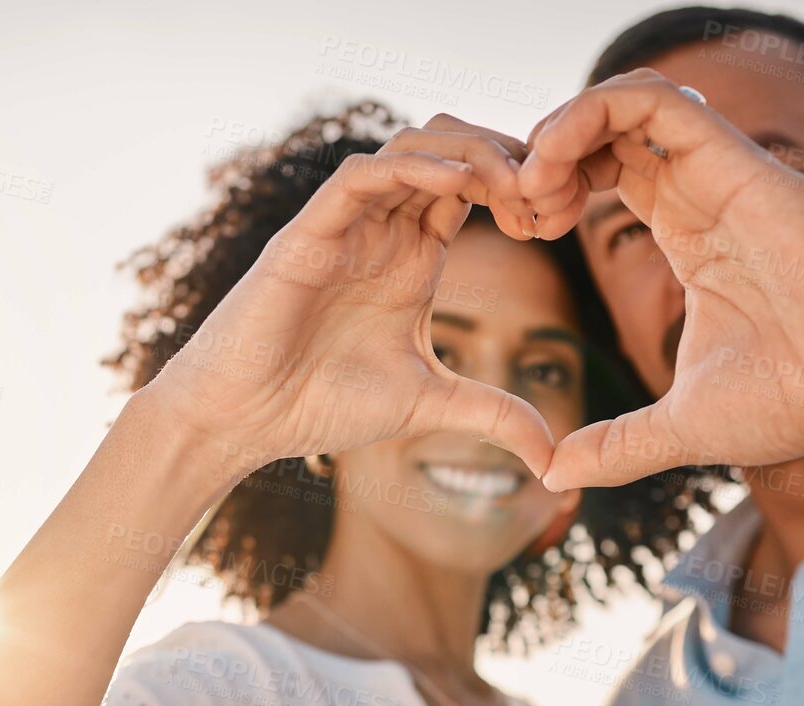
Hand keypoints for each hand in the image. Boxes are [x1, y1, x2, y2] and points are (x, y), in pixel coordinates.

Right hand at [143, 142, 554, 480]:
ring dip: (469, 152)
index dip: (521, 189)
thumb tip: (554, 460)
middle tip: (547, 191)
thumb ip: (492, 416)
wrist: (245, 420)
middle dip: (507, 157)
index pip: (474, 189)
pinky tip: (457, 181)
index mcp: (412, 259)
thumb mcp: (428, 406)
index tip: (558, 220)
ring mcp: (347, 226)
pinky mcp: (310, 232)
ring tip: (512, 182)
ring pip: (411, 147)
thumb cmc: (319, 405)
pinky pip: (362, 175)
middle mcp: (382, 232)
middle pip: (451, 150)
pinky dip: (410, 167)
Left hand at [509, 70, 803, 489]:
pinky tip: (555, 165)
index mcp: (688, 238)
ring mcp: (721, 176)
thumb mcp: (680, 425)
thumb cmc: (801, 400)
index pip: (606, 175)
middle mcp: (702, 197)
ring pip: (626, 103)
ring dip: (559, 130)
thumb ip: (615, 446)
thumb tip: (552, 476)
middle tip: (518, 209)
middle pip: (606, 132)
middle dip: (543, 157)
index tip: (524, 233)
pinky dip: (592, 112)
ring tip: (531, 186)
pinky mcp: (740, 166)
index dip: (550, 190)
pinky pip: (658, 101)